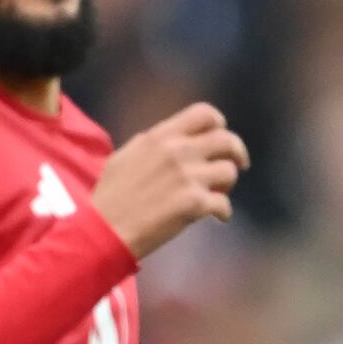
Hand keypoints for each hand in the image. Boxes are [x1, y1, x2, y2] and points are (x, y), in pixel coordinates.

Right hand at [92, 104, 247, 258]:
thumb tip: (176, 141)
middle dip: (237, 153)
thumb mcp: (127, 156)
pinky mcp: (194, 203)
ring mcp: (187, 176)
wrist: (104, 229)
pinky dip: (223, 212)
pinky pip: (225, 204)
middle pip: (227, 140)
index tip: (221, 137)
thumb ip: (154, 145)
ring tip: (215, 195)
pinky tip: (216, 217)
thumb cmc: (110, 197)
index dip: (219, 124)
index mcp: (160, 136)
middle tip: (238, 165)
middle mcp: (177, 151)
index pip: (203, 114)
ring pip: (229, 172)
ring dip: (226, 185)